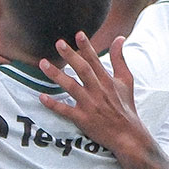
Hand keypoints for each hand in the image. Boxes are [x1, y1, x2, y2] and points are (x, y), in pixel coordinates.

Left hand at [37, 33, 150, 156]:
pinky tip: (41, 97)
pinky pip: (65, 111)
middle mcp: (98, 91)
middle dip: (71, 56)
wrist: (128, 135)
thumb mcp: (126, 80)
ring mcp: (90, 105)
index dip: (87, 47)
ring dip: (56, 75)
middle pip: (83, 70)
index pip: (95, 60)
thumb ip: (120, 59)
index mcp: (107, 81)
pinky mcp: (83, 119)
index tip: (78, 34)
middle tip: (58, 43)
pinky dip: (53, 104)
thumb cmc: (125, 106)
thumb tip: (119, 38)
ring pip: (71, 87)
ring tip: (43, 64)